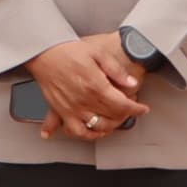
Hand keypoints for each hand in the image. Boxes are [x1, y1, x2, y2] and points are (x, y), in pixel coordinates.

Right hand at [23, 34, 149, 138]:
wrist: (44, 53)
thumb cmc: (68, 51)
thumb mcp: (98, 53)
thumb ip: (116, 70)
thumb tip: (131, 82)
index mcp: (96, 86)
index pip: (122, 104)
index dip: (136, 109)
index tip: (142, 109)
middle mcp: (84, 100)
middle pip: (112, 117)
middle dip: (126, 115)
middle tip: (129, 108)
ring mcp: (72, 109)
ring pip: (97, 128)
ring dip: (111, 127)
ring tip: (116, 120)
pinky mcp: (61, 112)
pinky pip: (75, 131)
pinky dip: (87, 135)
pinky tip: (93, 133)